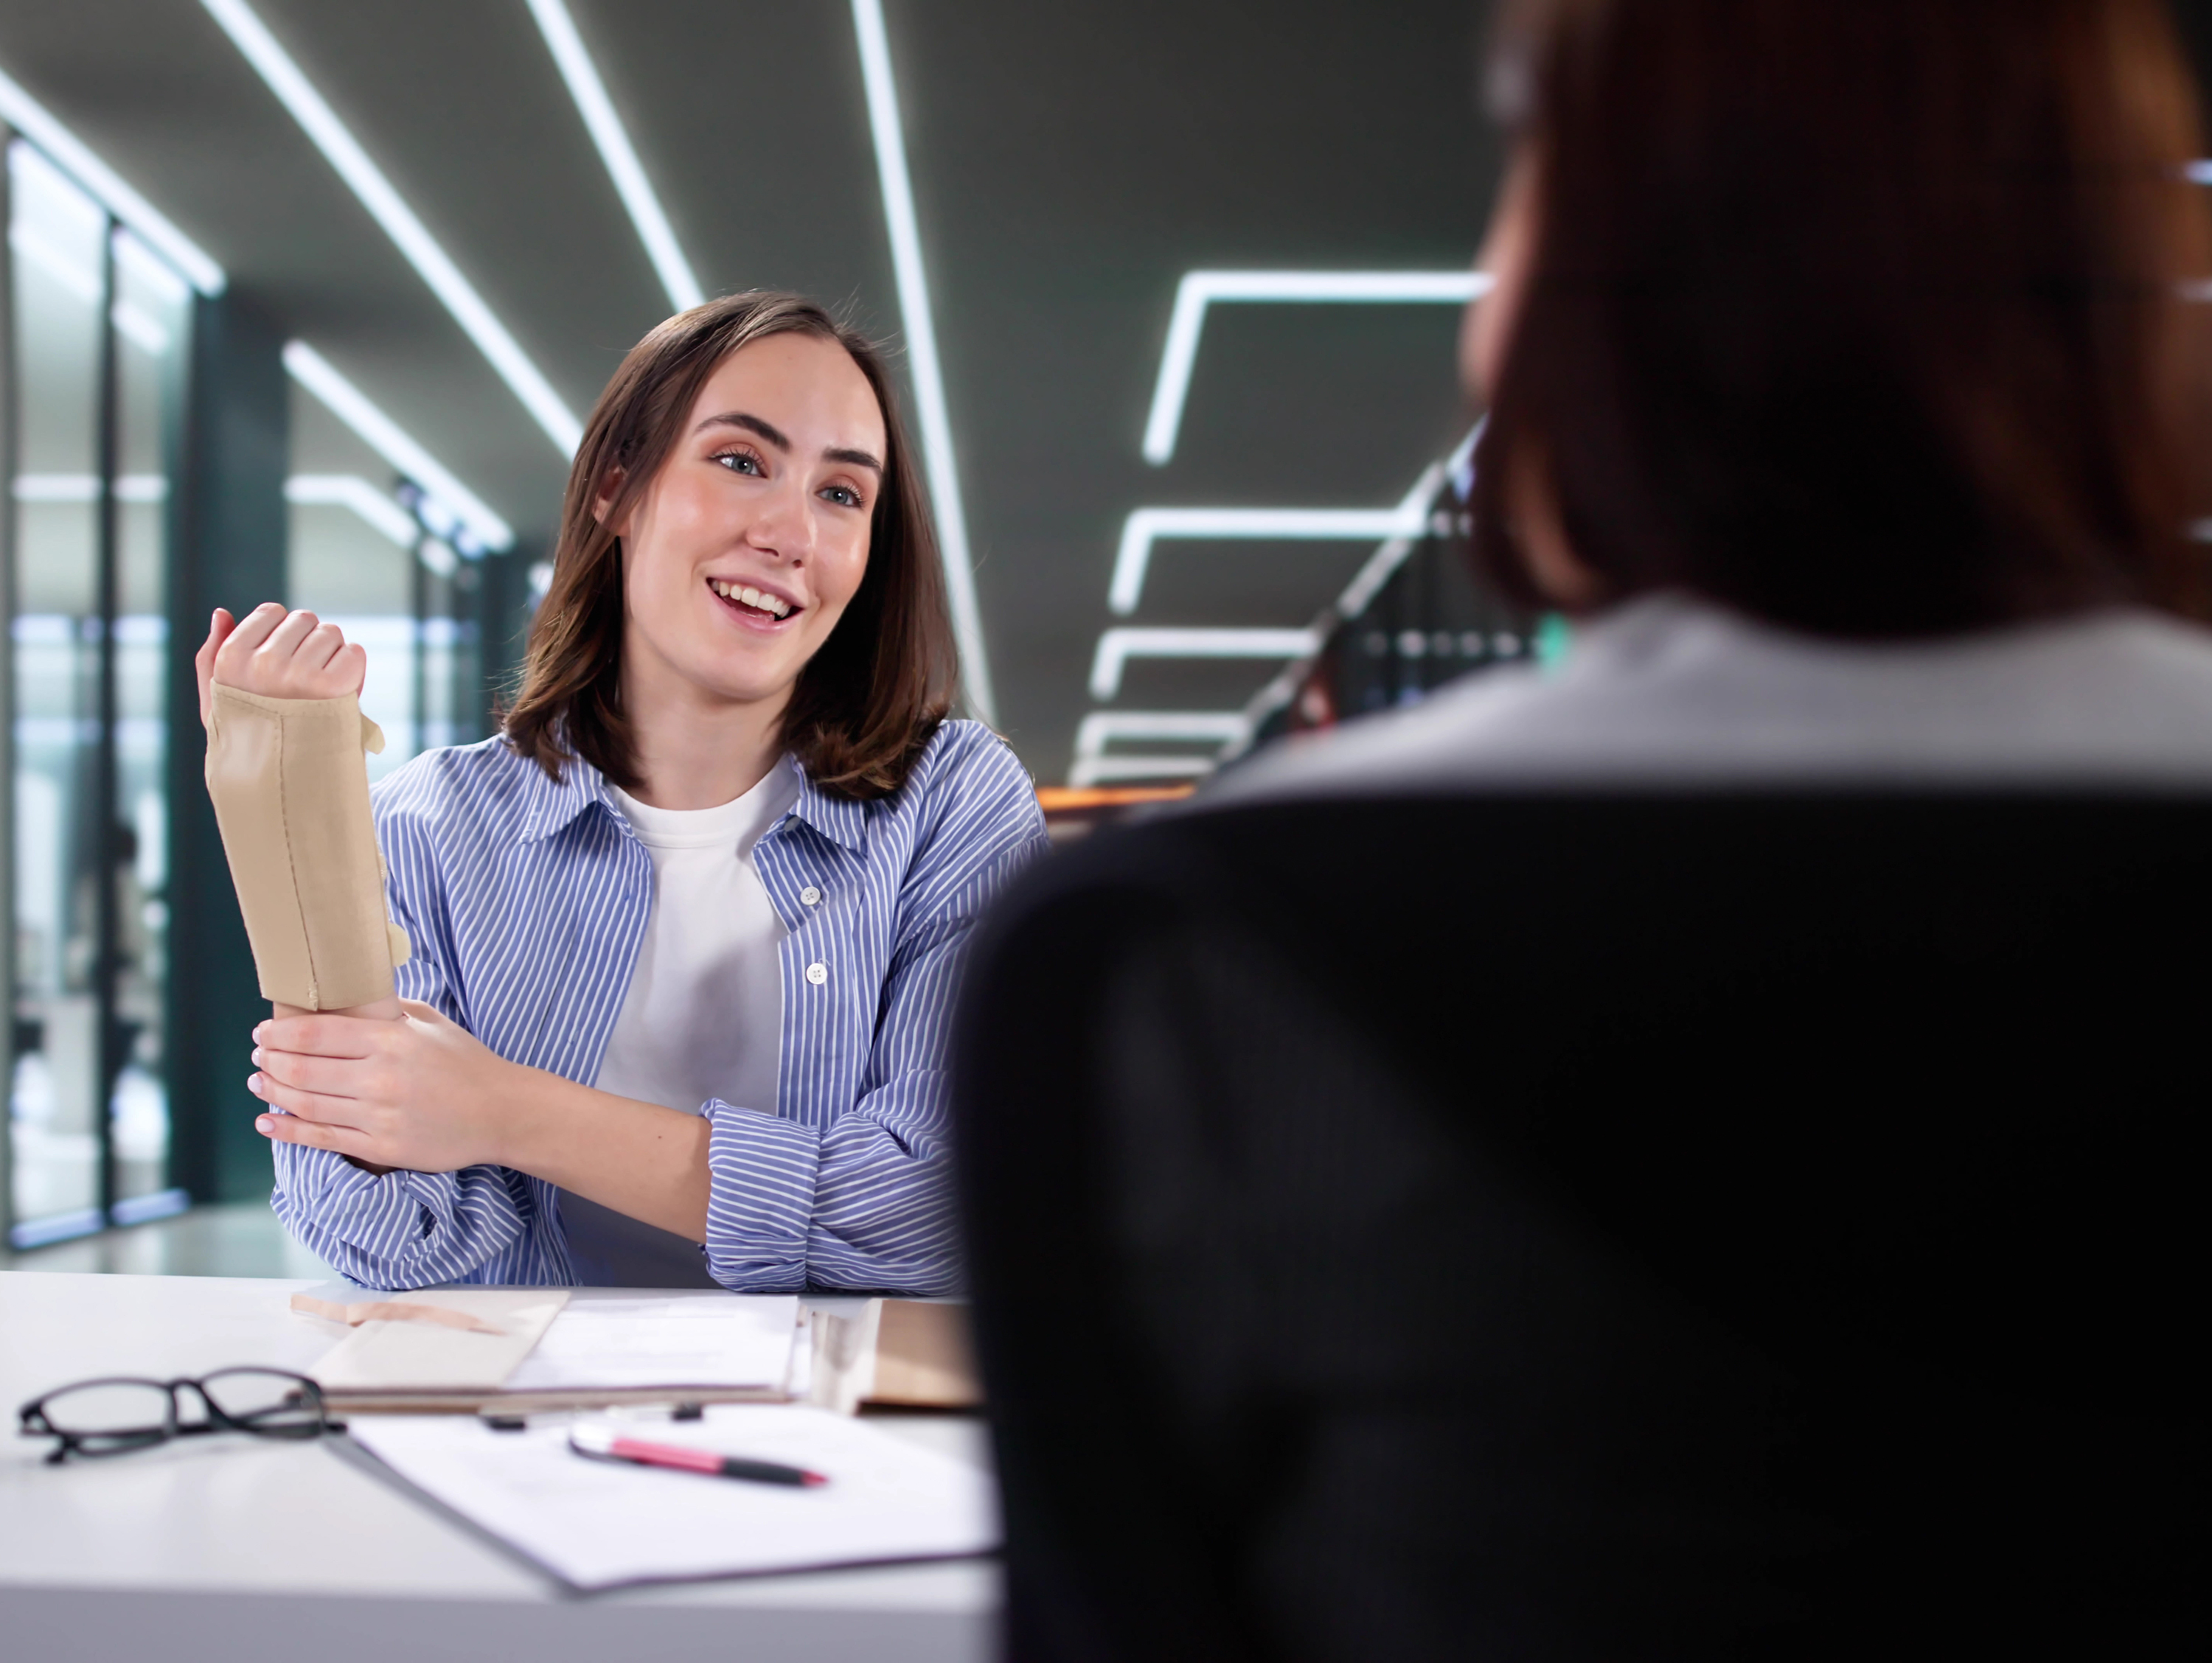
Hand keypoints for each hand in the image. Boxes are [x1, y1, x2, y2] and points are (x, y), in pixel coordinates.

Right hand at [195, 603, 367, 727]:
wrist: (286, 782)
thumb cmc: (249, 739)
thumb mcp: (218, 700)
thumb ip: (211, 655)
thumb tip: (221, 613)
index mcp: (231, 659)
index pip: (270, 612)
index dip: (283, 633)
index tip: (284, 660)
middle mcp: (263, 663)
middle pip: (304, 619)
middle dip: (310, 641)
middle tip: (306, 678)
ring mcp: (299, 673)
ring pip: (331, 633)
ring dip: (333, 654)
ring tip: (322, 688)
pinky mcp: (332, 686)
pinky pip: (353, 652)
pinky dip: (354, 668)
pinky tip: (341, 692)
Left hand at [248, 1000, 526, 1172]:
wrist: (501, 1111)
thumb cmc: (467, 1063)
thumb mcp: (431, 1022)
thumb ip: (389, 1010)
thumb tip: (349, 998)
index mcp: (391, 1039)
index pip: (315, 1034)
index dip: (279, 1033)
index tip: (262, 1032)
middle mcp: (380, 1077)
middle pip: (302, 1069)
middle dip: (271, 1061)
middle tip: (258, 1055)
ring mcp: (379, 1116)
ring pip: (306, 1104)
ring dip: (273, 1091)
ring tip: (259, 1081)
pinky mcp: (382, 1147)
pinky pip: (323, 1139)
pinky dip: (288, 1130)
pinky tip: (268, 1121)